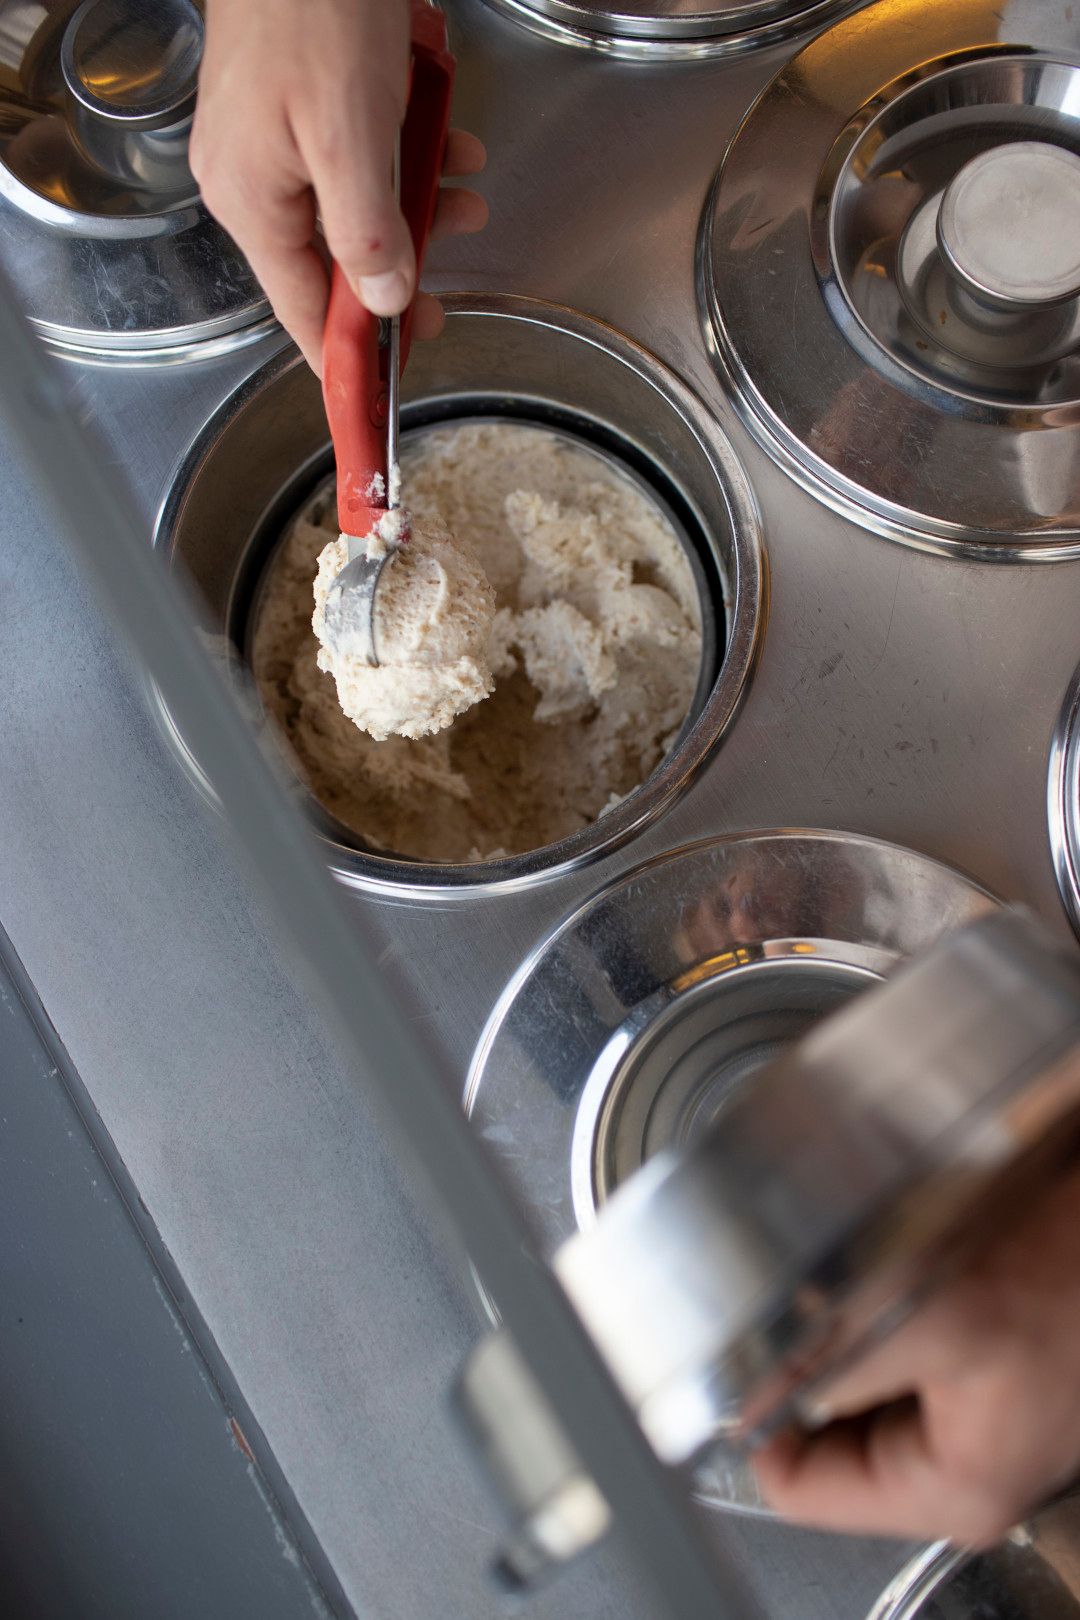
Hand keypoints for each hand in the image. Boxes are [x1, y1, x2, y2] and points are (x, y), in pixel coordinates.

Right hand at [191, 0, 487, 372]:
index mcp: (254, 204)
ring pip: (355, 208)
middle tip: (445, 297)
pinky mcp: (302, 107)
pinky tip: (450, 143)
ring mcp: (275, 143)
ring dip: (418, 209)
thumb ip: (367, 230)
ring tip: (469, 198)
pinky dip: (406, 158)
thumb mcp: (351, 138)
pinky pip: (359, 157)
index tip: (385, 388)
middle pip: (333, 263)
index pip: (301, 312)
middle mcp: (256, 181)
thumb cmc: (312, 13)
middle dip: (399, 273)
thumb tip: (381, 300)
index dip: (348, 355)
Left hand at [754, 1162, 1079, 1544]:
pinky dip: (874, 1315)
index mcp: (953, 1489)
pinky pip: (888, 1358)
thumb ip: (836, 1366)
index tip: (743, 1351)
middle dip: (804, 1370)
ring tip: (864, 1275)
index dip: (758, 1419)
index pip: (798, 1491)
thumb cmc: (1069, 1265)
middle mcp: (963, 1474)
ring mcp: (972, 1425)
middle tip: (813, 1297)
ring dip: (840, 1336)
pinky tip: (891, 1267)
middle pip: (822, 1442)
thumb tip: (746, 1399)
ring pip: (850, 1393)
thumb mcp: (939, 1314)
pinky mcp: (976, 1378)